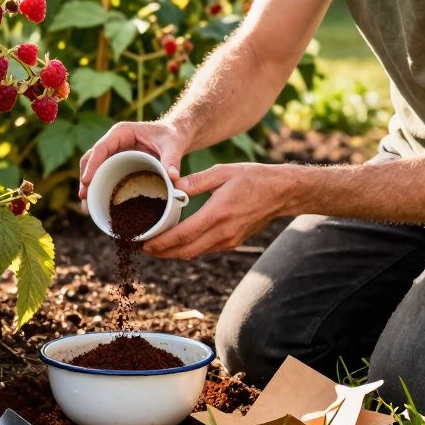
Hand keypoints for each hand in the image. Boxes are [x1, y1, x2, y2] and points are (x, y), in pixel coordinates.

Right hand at [78, 121, 186, 199]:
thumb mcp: (173, 146)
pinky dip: (100, 188)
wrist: (175, 136)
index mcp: (121, 132)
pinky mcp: (118, 164)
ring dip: (89, 185)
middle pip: (91, 158)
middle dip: (86, 178)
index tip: (87, 181)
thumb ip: (172, 160)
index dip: (92, 165)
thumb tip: (173, 178)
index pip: (101, 148)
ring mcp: (114, 153)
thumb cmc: (172, 136)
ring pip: (95, 168)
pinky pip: (104, 175)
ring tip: (87, 206)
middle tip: (84, 197)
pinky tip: (98, 204)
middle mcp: (114, 142)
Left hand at [142, 163, 281, 259]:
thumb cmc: (252, 178)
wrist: (281, 192)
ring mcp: (230, 240)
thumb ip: (196, 181)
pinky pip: (206, 249)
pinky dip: (189, 249)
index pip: (184, 234)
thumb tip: (173, 185)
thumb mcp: (223, 172)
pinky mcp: (234, 242)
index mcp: (218, 213)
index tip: (145, 243)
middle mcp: (224, 232)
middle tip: (143, 248)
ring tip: (156, 247)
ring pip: (195, 253)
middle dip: (162, 253)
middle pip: (186, 250)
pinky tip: (178, 242)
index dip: (162, 242)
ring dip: (174, 253)